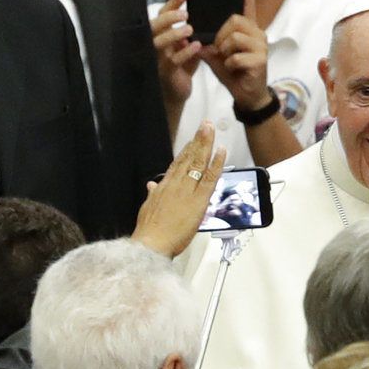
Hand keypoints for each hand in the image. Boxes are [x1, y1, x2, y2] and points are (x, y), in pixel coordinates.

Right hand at [131, 121, 226, 257]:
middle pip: (188, 158)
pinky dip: (216, 164)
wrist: (151, 243)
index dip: (187, 149)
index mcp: (164, 186)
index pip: (177, 163)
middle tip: (206, 125)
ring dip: (206, 144)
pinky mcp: (198, 200)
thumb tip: (151, 185)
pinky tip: (221, 151)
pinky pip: (210, 178)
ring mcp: (187, 190)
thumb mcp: (148, 208)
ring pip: (198, 163)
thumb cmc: (149, 231)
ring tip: (211, 129)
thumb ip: (152, 194)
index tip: (194, 139)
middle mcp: (175, 184)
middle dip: (198, 140)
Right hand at [152, 0, 202, 108]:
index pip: (161, 14)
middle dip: (168, 18)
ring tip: (190, 29)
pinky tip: (196, 46)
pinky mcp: (165, 72)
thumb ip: (192, 31)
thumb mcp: (188, 44)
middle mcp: (154, 44)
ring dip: (174, 34)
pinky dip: (185, 52)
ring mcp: (157, 58)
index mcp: (160, 34)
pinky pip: (173, 60)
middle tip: (185, 14)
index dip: (172, 3)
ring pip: (158, 43)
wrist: (178, 91)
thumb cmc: (183, 64)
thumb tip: (205, 12)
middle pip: (154, 26)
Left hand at [202, 0, 273, 111]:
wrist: (247, 94)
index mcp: (248, 29)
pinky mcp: (261, 59)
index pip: (248, 5)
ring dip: (225, 50)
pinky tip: (235, 69)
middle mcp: (257, 33)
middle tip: (220, 50)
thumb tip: (193, 34)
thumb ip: (208, 42)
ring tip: (228, 60)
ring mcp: (261, 46)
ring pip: (235, 37)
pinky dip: (230, 64)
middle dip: (221, 35)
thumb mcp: (216, 55)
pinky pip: (237, 56)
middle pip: (235, 20)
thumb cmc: (233, 72)